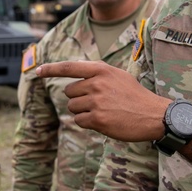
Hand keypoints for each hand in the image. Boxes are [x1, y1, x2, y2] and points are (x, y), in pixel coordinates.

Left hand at [36, 61, 167, 142]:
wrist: (154, 115)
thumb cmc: (135, 96)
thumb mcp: (118, 76)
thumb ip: (97, 73)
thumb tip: (74, 72)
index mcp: (101, 70)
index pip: (69, 67)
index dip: (51, 69)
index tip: (37, 71)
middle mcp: (97, 83)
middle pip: (69, 92)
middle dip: (78, 99)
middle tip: (98, 103)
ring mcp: (96, 102)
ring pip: (73, 107)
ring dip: (83, 112)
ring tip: (103, 112)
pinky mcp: (97, 119)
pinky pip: (79, 121)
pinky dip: (87, 123)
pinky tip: (103, 121)